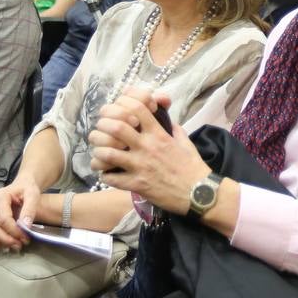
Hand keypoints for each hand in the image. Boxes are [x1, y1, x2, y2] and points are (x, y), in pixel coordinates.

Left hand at [89, 87, 207, 214]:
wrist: (199, 193)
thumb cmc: (193, 167)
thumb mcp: (186, 142)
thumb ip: (174, 129)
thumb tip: (167, 121)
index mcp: (159, 135)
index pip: (137, 108)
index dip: (122, 103)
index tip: (116, 108)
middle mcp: (147, 147)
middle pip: (116, 127)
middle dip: (103, 124)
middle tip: (100, 128)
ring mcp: (139, 166)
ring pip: (107, 152)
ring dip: (99, 150)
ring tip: (99, 151)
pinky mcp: (136, 184)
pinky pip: (110, 177)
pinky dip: (104, 173)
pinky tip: (105, 171)